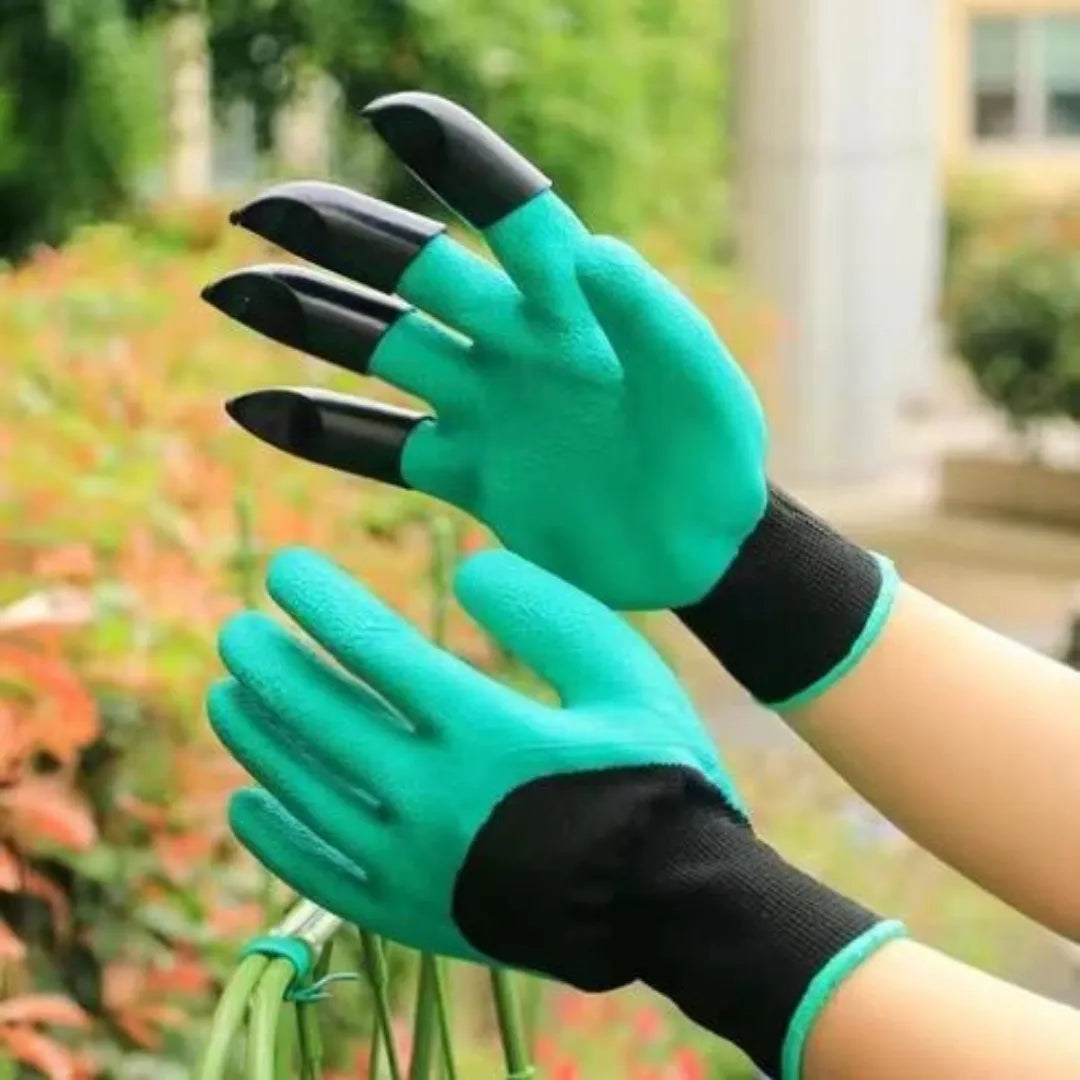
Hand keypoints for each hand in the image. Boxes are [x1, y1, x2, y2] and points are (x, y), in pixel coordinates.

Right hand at [203, 92, 767, 610]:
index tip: (391, 115)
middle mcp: (516, 343)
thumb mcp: (705, 390)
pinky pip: (380, 449)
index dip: (459, 164)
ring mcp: (484, 408)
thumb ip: (656, 323)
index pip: (511, 215)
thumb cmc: (715, 458)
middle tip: (258, 210)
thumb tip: (596, 250)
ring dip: (310, 321)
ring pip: (382, 350)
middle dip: (344, 239)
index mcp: (575, 306)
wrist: (698, 547)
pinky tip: (253, 408)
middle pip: (417, 276)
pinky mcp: (467, 476)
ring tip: (233, 294)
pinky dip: (320, 432)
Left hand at [208, 546, 901, 1078]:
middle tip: (237, 629)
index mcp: (488, 733)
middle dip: (273, 665)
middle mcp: (436, 800)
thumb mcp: (626, 675)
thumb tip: (468, 568)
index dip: (324, 601)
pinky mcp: (416, 914)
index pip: (377, 649)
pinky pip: (320, 878)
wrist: (678, 906)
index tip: (285, 567)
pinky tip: (246, 803)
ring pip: (307, 792)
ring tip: (227, 694)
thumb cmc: (659, 777)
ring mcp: (418, 865)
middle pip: (324, 718)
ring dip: (258, 739)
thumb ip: (551, 613)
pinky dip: (275, 839)